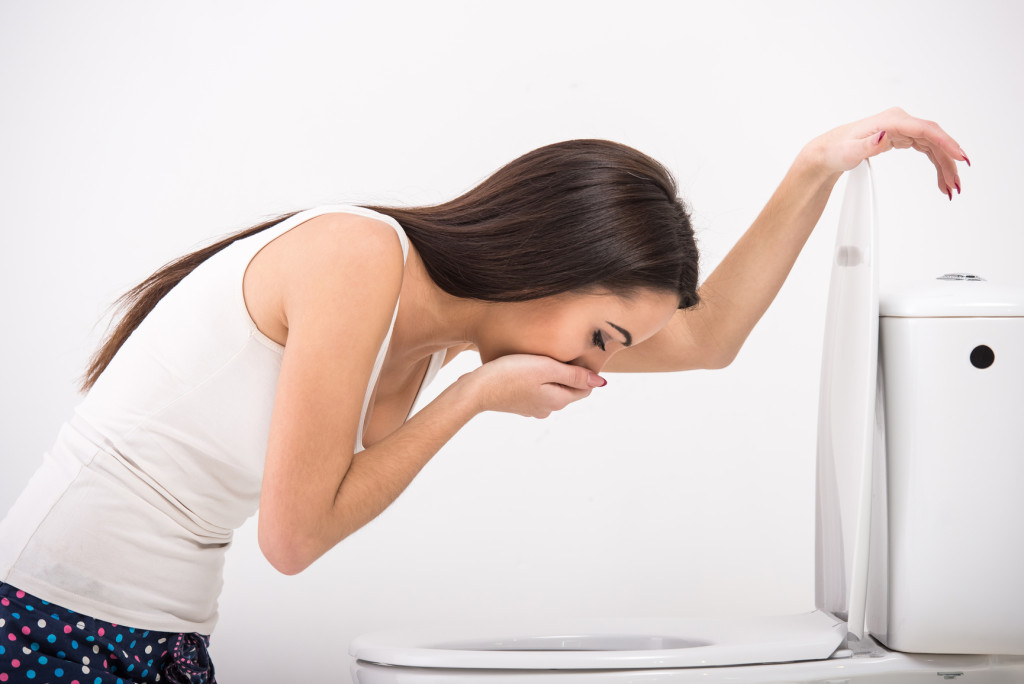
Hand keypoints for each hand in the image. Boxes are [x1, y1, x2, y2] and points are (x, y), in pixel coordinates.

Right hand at [462, 354, 605, 418]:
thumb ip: (574, 375)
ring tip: (537, 358)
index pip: (585, 388)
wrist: (475, 389)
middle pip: (568, 388)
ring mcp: (532, 408)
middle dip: (566, 372)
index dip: (583, 370)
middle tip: (553, 352)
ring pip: (551, 389)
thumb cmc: (510, 374)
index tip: (571, 353)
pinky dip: (535, 379)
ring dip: (549, 375)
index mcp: (559, 401)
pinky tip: (523, 367)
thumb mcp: (546, 368)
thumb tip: (600, 382)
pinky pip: (535, 390)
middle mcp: (548, 409)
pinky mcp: (518, 404)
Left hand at [806, 107, 968, 198]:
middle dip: (948, 162)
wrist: (829, 152)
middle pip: (934, 140)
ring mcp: (902, 129)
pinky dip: (935, 164)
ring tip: (950, 188)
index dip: (946, 143)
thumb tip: (885, 136)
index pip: (926, 130)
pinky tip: (940, 179)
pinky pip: (926, 150)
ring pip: (933, 147)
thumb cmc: (837, 150)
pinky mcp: (902, 138)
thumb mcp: (849, 151)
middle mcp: (900, 122)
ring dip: (944, 167)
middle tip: (956, 184)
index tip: (960, 157)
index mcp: (892, 121)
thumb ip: (868, 145)